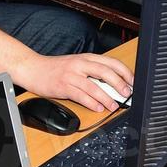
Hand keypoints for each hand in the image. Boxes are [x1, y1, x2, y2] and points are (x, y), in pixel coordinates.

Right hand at [11, 53, 134, 113]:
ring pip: (94, 86)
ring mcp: (71, 75)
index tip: (133, 81)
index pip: (111, 62)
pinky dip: (91, 103)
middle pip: (105, 72)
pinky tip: (98, 108)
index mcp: (86, 58)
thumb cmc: (55, 69)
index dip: (124, 72)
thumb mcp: (76, 64)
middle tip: (127, 94)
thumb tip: (113, 84)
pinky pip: (81, 95)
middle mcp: (80, 64)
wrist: (33, 69)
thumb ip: (92, 71)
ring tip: (114, 106)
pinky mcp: (63, 86)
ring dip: (107, 97)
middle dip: (119, 84)